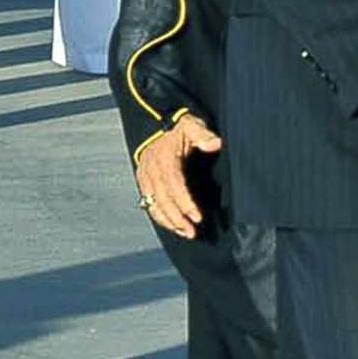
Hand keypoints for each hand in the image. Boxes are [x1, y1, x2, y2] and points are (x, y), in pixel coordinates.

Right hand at [136, 113, 224, 239]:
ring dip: (169, 221)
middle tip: (192, 231)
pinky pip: (148, 203)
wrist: (157, 125)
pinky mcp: (143, 182)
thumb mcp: (191, 125)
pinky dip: (159, 217)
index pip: (173, 184)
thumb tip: (214, 143)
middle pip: (162, 199)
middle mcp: (151, 168)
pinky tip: (173, 226)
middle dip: (177, 218)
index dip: (184, 202)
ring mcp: (144, 176)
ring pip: (153, 204)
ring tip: (186, 233)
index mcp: (164, 157)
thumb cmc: (179, 128)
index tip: (197, 216)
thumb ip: (202, 134)